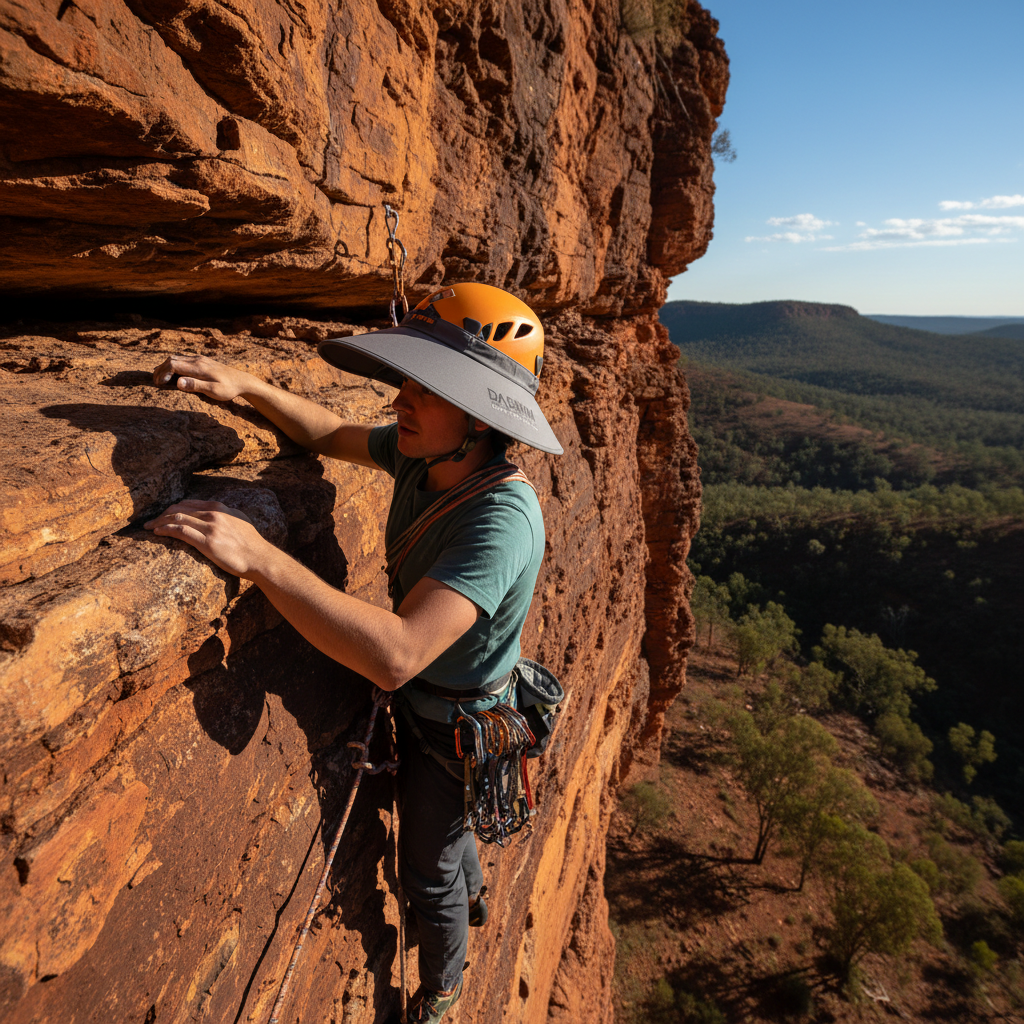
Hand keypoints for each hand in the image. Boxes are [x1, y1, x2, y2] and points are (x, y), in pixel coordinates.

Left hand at [144, 499, 267, 577]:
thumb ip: (226, 515)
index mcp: (220, 507)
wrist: (259, 558)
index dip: (174, 508)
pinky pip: (180, 531)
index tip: (164, 514)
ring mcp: (210, 527)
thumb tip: (218, 514)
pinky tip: (157, 532)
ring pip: (177, 518)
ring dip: (159, 521)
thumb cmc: (251, 544)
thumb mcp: (240, 521)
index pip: (190, 503)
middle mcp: (214, 514)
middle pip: (180, 508)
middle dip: (162, 514)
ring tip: (149, 527)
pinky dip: (166, 530)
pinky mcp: (206, 542)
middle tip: (151, 521)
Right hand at [152, 355, 257, 402]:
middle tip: (154, 382)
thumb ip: (196, 386)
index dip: (163, 374)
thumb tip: (178, 383)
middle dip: (160, 370)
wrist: (242, 381)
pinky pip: (182, 360)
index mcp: (198, 367)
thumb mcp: (214, 391)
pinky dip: (172, 366)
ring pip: (176, 358)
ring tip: (159, 379)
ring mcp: (199, 359)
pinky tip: (170, 374)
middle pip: (171, 359)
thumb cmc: (229, 389)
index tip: (159, 385)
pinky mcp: (201, 361)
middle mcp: (197, 360)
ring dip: (165, 367)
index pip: (173, 365)